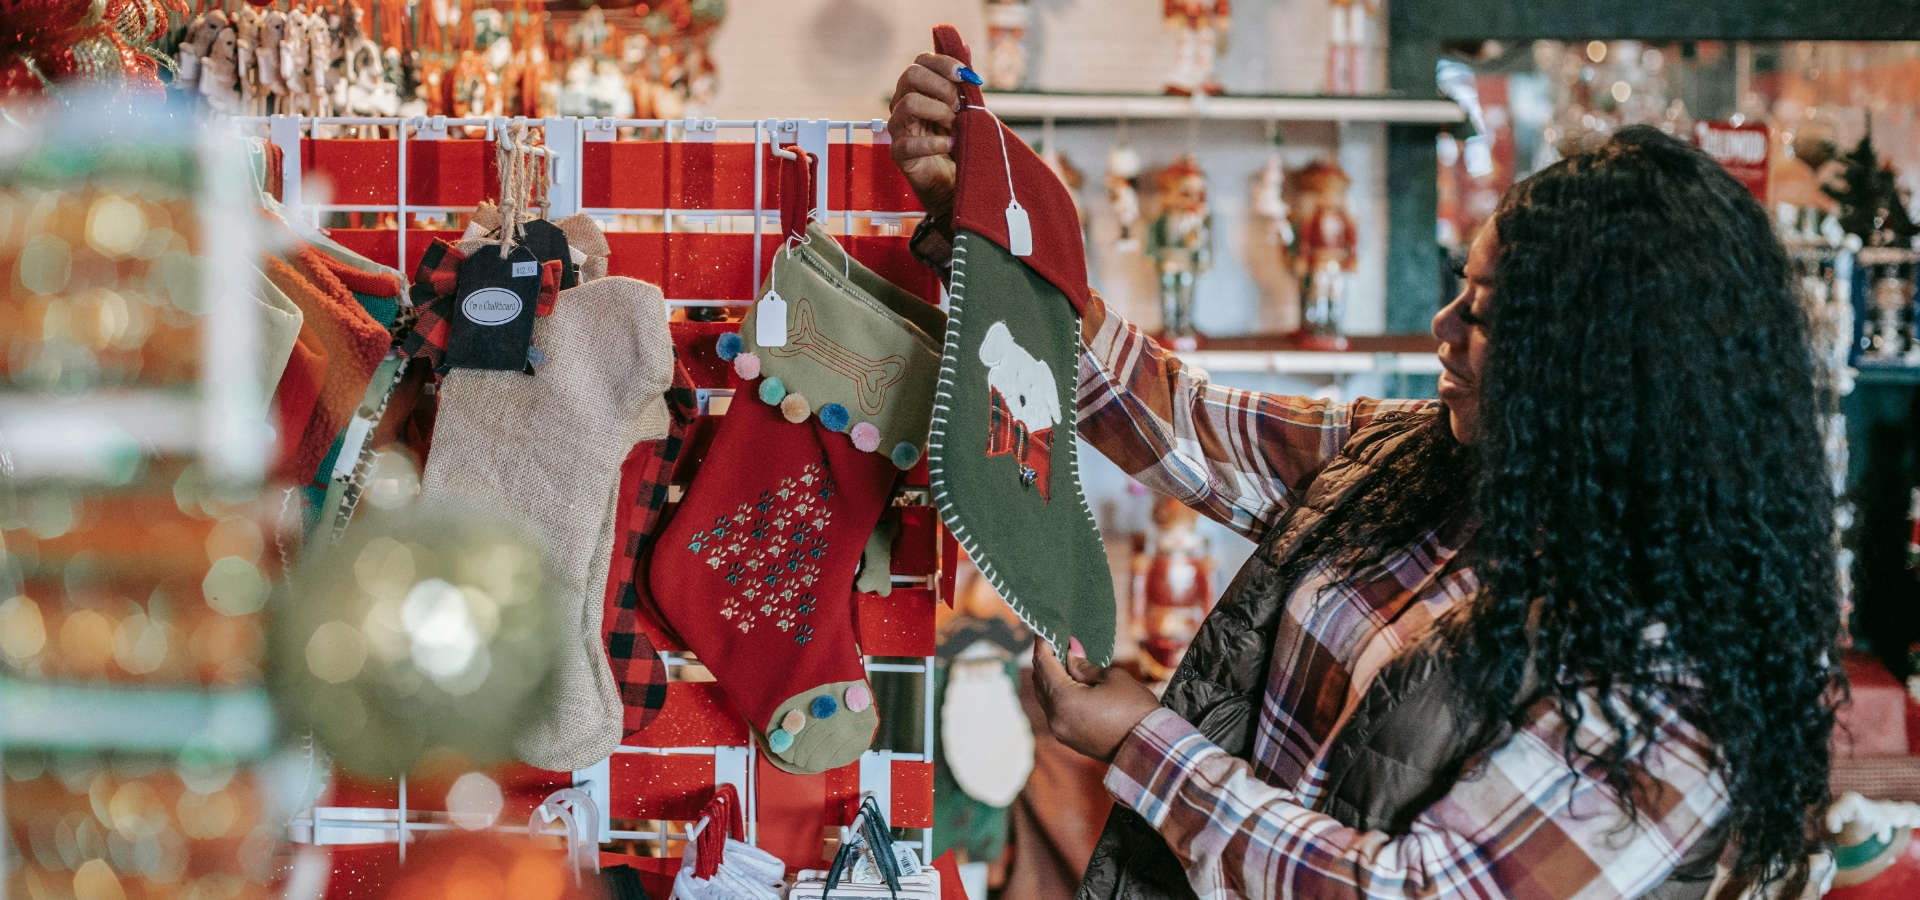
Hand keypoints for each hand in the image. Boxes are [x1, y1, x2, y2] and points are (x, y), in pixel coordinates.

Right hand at [889, 52, 963, 218]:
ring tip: (955, 126)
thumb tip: (966, 50)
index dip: (944, 64)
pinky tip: (952, 145)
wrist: (955, 183)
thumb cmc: (959, 144)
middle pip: (910, 75)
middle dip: (941, 87)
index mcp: (918, 90)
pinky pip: (909, 142)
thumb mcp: (966, 111)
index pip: (921, 61)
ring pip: (908, 103)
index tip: (966, 77)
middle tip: (959, 106)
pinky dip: (936, 143)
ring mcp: (898, 128)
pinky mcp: (899, 153)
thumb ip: (963, 85)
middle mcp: (903, 104)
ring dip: (939, 111)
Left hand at [1031, 638, 1162, 763]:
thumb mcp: (1112, 678)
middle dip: (1045, 660)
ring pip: (1046, 698)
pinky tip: (1067, 683)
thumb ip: (1084, 665)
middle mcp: (1055, 718)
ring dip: (1050, 678)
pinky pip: (1055, 711)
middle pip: (1040, 682)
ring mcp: (1061, 732)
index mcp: (1063, 700)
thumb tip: (1070, 652)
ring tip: (1060, 659)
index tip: (1045, 629)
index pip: (1044, 664)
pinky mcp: (1070, 739)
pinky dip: (1057, 695)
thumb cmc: (1135, 709)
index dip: (1043, 644)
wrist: (1151, 749)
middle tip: (1053, 641)